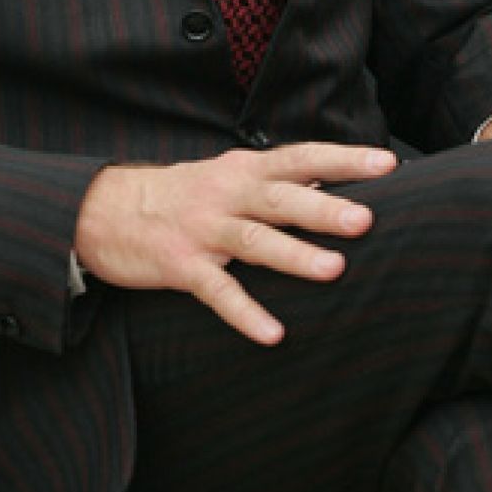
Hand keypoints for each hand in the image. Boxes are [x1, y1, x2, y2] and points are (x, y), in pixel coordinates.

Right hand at [74, 143, 396, 345]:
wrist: (105, 210)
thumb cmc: (181, 194)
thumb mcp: (227, 175)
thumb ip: (276, 181)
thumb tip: (333, 182)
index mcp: (244, 169)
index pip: (300, 157)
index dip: (342, 159)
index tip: (386, 162)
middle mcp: (226, 193)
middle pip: (280, 198)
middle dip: (323, 207)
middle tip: (365, 219)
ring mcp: (203, 230)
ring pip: (254, 241)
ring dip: (293, 255)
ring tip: (334, 270)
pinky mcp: (180, 265)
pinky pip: (218, 292)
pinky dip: (246, 313)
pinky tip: (274, 334)